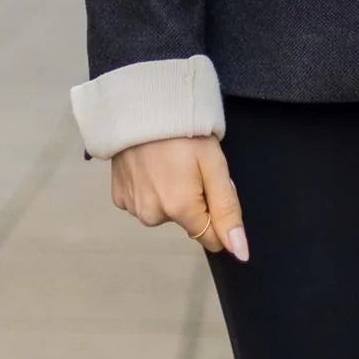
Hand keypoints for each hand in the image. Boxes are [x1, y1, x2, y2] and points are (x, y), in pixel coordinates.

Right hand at [111, 136, 248, 260]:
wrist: (141, 106)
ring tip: (169, 161)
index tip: (213, 186)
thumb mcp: (215, 165)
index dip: (218, 215)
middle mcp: (153, 215)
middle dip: (195, 201)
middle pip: (187, 222)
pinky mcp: (119, 197)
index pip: (210, 237)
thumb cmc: (184, 131)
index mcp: (179, 209)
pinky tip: (151, 165)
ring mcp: (133, 207)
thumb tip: (239, 251)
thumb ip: (227, 210)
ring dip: (171, 194)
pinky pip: (144, 202)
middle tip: (192, 166)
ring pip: (164, 212)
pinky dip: (150, 188)